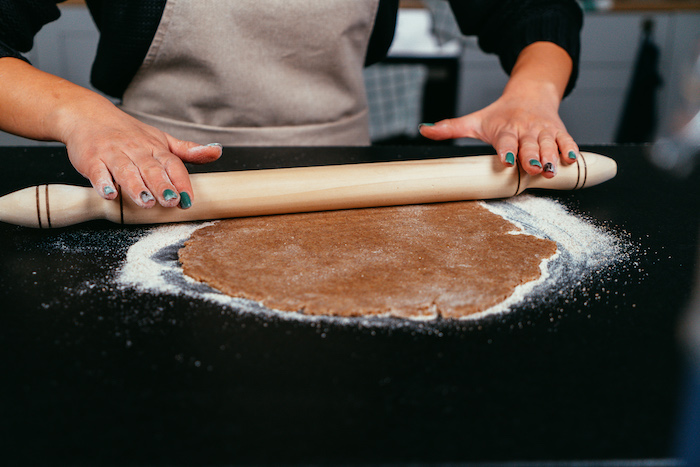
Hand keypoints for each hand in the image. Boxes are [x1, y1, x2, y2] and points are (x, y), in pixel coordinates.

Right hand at [62, 103, 221, 207]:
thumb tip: (217, 151)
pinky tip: (110, 194)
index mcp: (155, 147)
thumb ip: (188, 150)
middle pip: (151, 168)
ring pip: (126, 171)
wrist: (88, 115)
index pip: (172, 164)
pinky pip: (97, 172)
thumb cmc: (128, 133)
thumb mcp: (161, 139)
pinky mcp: (91, 159)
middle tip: (171, 201)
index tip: (188, 199)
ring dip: (136, 186)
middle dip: (162, 185)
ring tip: (146, 201)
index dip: (181, 181)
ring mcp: (113, 154)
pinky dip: (103, 182)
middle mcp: (136, 149)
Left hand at [419, 41, 579, 177]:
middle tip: (534, 168)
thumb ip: (450, 127)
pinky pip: (566, 141)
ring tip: (552, 170)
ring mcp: (543, 131)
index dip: (506, 150)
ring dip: (551, 157)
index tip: (506, 161)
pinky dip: (570, 150)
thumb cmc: (500, 113)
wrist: (531, 93)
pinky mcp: (559, 132)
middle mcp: (525, 130)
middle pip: (529, 145)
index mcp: (505, 128)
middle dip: (531, 156)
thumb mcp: (475, 120)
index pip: (505, 141)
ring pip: (549, 145)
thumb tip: (423, 129)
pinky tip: (572, 160)